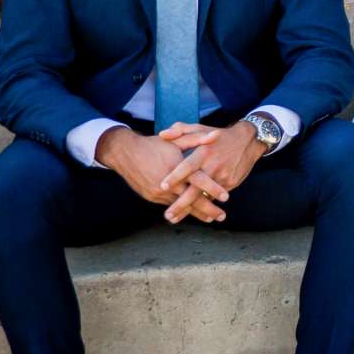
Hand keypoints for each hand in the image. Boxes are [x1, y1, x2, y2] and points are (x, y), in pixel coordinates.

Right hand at [94, 127, 225, 222]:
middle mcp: (169, 183)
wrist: (126, 154)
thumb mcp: (176, 140)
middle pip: (192, 200)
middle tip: (222, 216)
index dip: (213, 189)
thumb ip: (197, 138)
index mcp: (177, 167)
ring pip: (181, 206)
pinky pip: (170, 205)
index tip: (226, 197)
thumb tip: (216, 136)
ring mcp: (159, 192)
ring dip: (196, 213)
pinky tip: (192, 213)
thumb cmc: (154, 145)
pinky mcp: (152, 197)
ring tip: (211, 218)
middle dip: (208, 209)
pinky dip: (182, 210)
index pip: (199, 180)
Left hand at [157, 120, 267, 221]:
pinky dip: (203, 205)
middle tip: (167, 215)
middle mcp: (213, 166)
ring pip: (205, 197)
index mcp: (204, 152)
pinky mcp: (230, 183)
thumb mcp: (201, 128)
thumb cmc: (218, 136)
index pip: (188, 166)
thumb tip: (162, 134)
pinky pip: (214, 196)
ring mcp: (223, 177)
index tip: (162, 186)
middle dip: (181, 204)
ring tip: (174, 219)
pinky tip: (190, 213)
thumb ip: (180, 130)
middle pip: (195, 189)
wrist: (248, 141)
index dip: (175, 176)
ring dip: (190, 210)